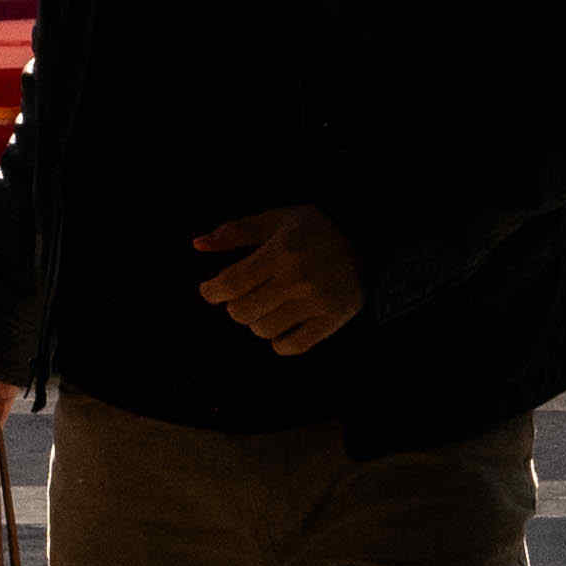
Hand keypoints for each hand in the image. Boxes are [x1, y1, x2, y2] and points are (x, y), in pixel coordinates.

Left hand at [189, 206, 362, 356]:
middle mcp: (298, 279)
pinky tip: (281, 326)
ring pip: (264, 330)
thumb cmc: (314, 229)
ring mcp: (317, 302)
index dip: (212, 292)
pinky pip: (292, 346)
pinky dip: (279, 341)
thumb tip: (198, 245)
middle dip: (234, 306)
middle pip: (242, 312)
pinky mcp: (332, 319)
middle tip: (242, 296)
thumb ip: (236, 231)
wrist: (368, 240)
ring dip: (256, 322)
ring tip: (265, 307)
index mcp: (281, 252)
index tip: (209, 290)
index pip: (231, 284)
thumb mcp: (276, 219)